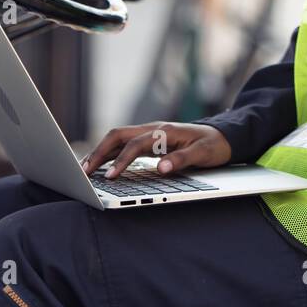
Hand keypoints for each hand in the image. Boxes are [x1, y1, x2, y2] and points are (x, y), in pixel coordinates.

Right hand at [80, 122, 232, 177]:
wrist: (223, 136)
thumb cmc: (213, 145)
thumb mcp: (202, 154)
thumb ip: (181, 160)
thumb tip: (161, 168)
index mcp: (164, 131)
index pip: (135, 145)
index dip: (121, 161)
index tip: (110, 177)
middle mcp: (153, 129)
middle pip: (117, 135)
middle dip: (98, 152)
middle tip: (84, 171)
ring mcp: (149, 133)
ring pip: (117, 139)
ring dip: (100, 152)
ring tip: (84, 169)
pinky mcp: (149, 141)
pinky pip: (123, 145)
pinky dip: (109, 154)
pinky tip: (100, 165)